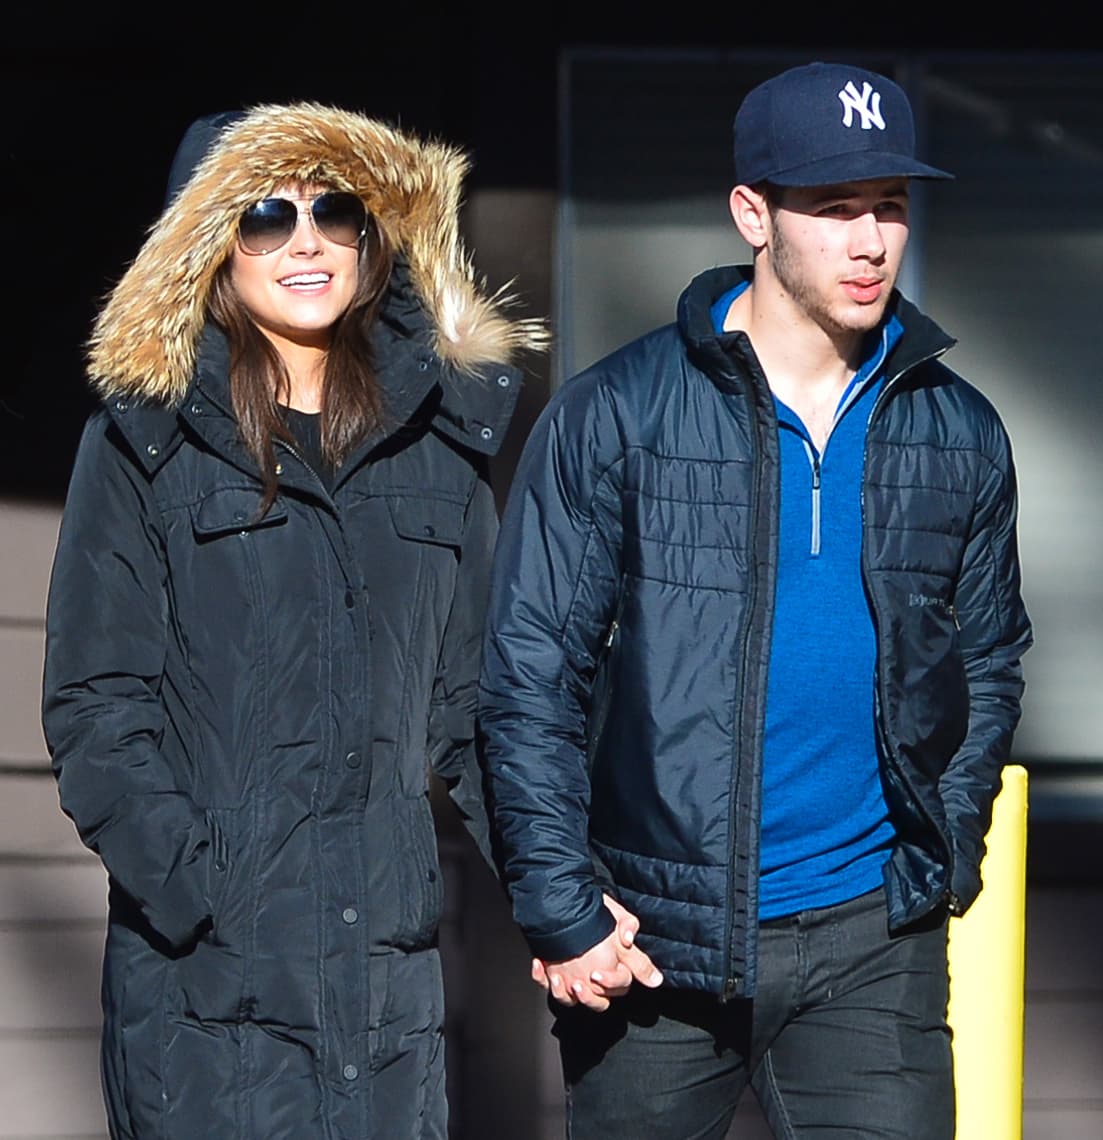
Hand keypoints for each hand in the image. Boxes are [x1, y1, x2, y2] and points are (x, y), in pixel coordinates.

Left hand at [531, 893, 662, 1010]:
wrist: (569, 901)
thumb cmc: (596, 910)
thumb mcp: (616, 914)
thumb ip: (628, 926)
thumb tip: (629, 939)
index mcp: (615, 966)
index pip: (621, 986)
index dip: (611, 983)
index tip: (598, 974)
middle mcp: (595, 975)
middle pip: (599, 1001)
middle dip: (588, 997)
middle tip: (578, 984)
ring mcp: (574, 976)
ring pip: (570, 1000)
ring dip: (563, 993)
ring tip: (558, 979)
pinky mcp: (554, 972)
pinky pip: (546, 984)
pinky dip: (541, 978)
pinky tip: (539, 964)